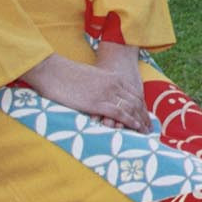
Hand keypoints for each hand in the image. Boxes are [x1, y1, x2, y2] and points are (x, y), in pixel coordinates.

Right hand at [23, 52, 147, 131]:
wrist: (52, 70)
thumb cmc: (65, 75)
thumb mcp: (89, 78)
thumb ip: (99, 86)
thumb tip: (99, 96)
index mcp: (112, 77)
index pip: (134, 93)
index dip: (141, 106)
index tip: (145, 116)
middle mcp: (113, 84)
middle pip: (136, 101)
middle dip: (143, 116)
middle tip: (149, 127)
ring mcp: (107, 93)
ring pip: (131, 108)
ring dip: (140, 121)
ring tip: (145, 131)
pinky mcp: (98, 103)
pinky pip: (120, 114)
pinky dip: (130, 122)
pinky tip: (135, 128)